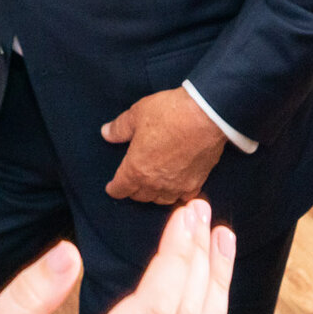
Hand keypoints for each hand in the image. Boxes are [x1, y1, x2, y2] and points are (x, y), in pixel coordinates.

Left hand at [101, 88, 228, 205]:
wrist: (206, 115)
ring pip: (160, 200)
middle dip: (133, 191)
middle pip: (140, 196)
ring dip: (154, 195)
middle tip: (131, 184)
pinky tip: (176, 188)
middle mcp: (155, 183)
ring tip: (152, 188)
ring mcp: (176, 185)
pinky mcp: (196, 183)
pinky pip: (182, 197)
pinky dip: (177, 194)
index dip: (114, 189)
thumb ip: (119, 128)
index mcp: (136, 169)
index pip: (120, 188)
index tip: (112, 188)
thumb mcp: (137, 114)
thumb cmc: (169, 113)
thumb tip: (106, 133)